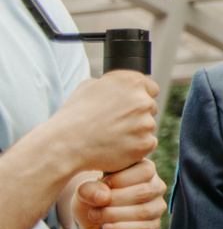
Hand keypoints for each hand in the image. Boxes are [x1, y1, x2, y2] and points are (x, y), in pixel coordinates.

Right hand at [42, 70, 159, 177]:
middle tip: (115, 123)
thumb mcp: (89, 86)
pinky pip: (147, 144)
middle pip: (150, 107)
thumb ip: (111, 84)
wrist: (66, 144)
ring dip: (136, 131)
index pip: (150, 88)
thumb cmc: (74, 115)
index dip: (139, 96)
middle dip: (137, 114)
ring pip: (148, 127)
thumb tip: (120, 87)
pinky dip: (136, 147)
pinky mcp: (145, 143)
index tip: (128, 105)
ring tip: (111, 136)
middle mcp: (143, 100)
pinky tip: (116, 146)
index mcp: (132, 82)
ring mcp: (146, 123)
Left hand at [73, 158, 164, 228]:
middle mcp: (155, 187)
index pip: (145, 171)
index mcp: (144, 170)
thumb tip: (103, 197)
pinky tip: (106, 228)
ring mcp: (157, 207)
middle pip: (144, 192)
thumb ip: (88, 189)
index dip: (120, 179)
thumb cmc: (93, 198)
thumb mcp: (84, 190)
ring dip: (115, 216)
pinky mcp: (153, 226)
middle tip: (95, 206)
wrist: (93, 222)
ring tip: (96, 217)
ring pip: (143, 212)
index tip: (103, 185)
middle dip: (114, 201)